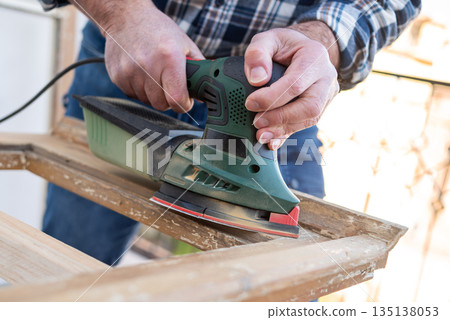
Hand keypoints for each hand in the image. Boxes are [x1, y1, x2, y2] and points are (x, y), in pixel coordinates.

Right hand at [71, 0, 203, 111]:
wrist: (126, 17)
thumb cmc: (158, 29)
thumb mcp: (185, 44)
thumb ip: (198, 68)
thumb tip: (205, 91)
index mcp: (169, 58)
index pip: (177, 99)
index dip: (183, 104)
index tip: (185, 100)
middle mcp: (148, 66)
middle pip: (161, 104)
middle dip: (169, 100)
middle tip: (169, 86)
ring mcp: (130, 72)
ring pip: (147, 101)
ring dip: (153, 94)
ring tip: (154, 74)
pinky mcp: (117, 76)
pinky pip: (133, 95)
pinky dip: (139, 89)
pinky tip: (141, 73)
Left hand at [244, 21, 339, 149]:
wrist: (302, 50)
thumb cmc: (283, 45)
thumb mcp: (267, 39)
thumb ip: (257, 54)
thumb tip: (257, 80)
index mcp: (315, 56)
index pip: (296, 83)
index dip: (272, 98)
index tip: (250, 103)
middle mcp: (326, 77)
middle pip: (310, 106)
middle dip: (281, 118)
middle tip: (256, 123)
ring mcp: (327, 94)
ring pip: (310, 119)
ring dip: (283, 129)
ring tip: (260, 135)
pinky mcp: (321, 107)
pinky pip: (306, 124)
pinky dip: (287, 133)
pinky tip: (271, 141)